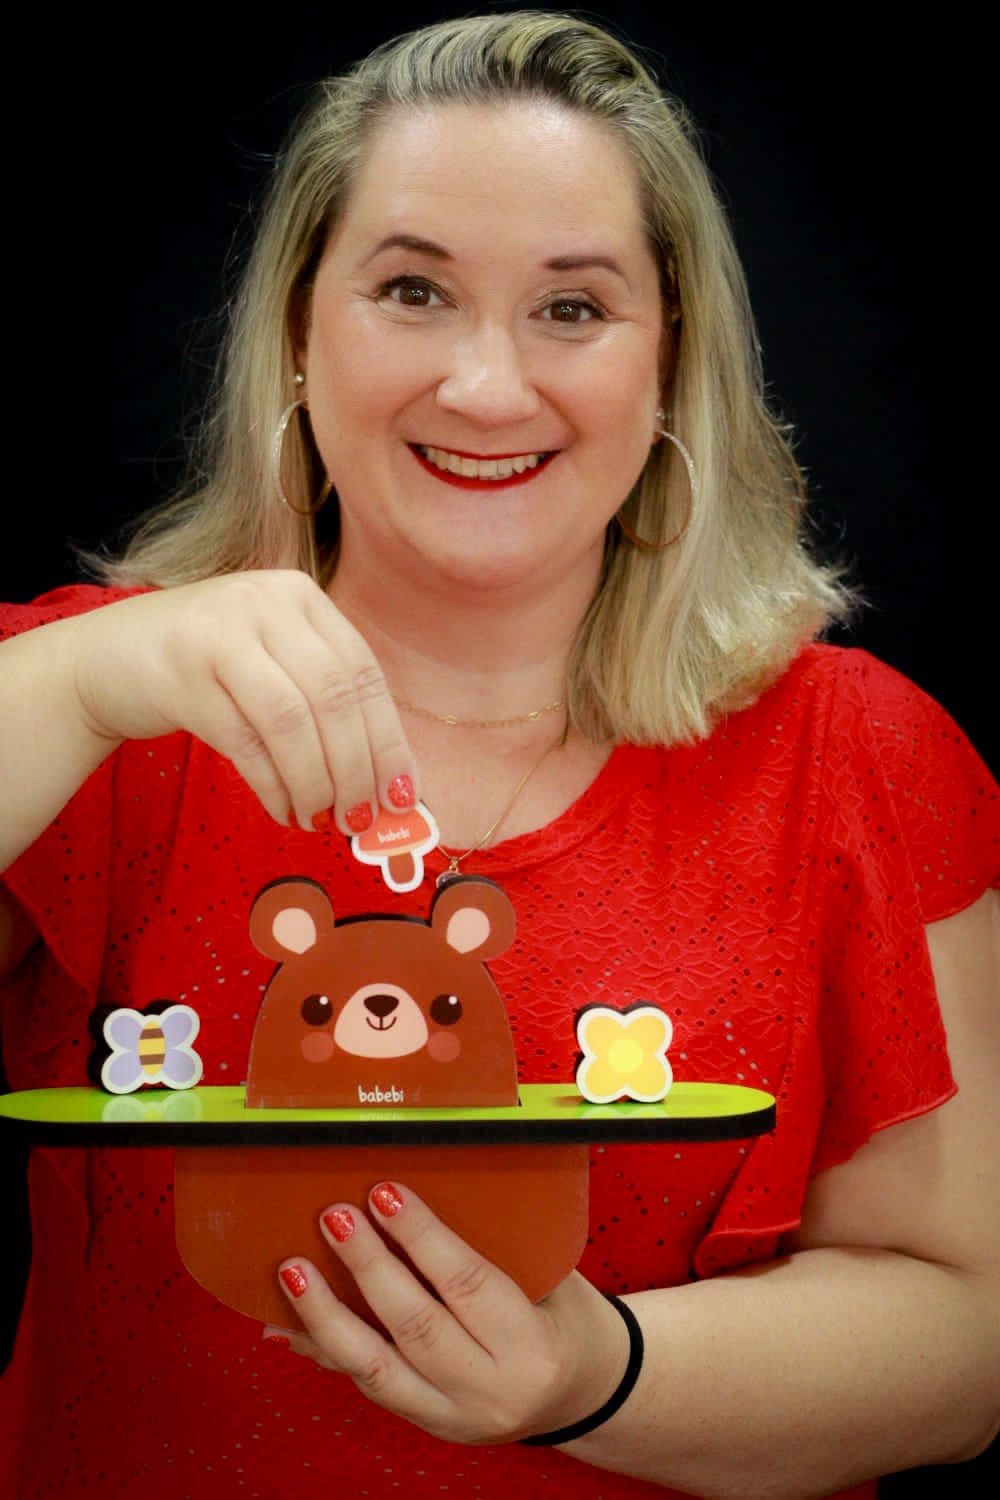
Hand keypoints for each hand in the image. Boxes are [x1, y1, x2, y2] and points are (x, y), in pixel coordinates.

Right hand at [68, 571, 414, 832]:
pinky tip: (285, 812)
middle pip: (333, 697)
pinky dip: (274, 786)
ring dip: (316, 783)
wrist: (104, 658)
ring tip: (321, 821)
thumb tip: (389, 784)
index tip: (404, 796)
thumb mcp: (271, 660)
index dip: (388, 739)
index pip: (362, 672)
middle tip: (363, 821)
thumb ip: (323, 702)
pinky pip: (246, 742)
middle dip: (356, 770)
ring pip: (292, 722)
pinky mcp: (180, 674)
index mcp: (299, 594)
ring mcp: (218, 632)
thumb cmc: (206, 668)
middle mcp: (263, 602)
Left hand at [266, 1180, 629, 1444]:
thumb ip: (489, 1246)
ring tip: (292, 1271)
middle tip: (334, 1218)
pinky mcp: (427, 1425)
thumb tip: (405, 1202)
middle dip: (367, 1268)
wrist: (584, 1391)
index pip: (466, 1284)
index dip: (421, 1237)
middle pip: (415, 1327)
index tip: (386, 1194)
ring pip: (376, 1370)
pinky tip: (288, 1325)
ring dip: (327, 1317)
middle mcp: (490, 1390)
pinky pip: (366, 1386)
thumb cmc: (564, 1316)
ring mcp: (453, 1416)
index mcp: (530, 1345)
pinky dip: (324, 1351)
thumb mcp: (549, 1276)